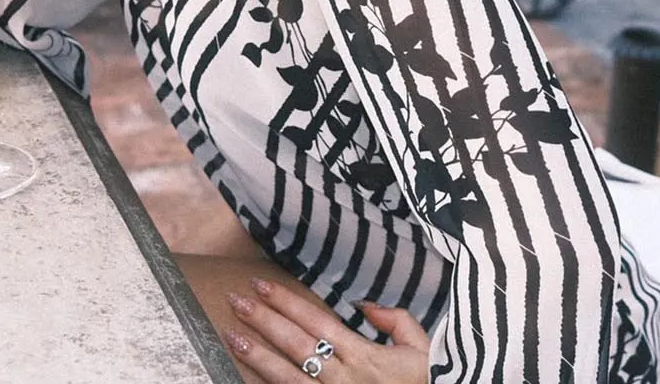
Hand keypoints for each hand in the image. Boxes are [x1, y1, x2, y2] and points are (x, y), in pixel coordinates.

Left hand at [224, 280, 430, 383]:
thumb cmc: (428, 381)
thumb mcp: (421, 346)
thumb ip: (395, 320)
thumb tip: (365, 304)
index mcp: (364, 355)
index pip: (317, 322)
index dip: (288, 303)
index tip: (263, 285)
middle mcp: (344, 378)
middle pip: (295, 345)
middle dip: (263, 321)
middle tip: (236, 300)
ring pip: (287, 377)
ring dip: (256, 356)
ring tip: (231, 336)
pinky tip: (248, 375)